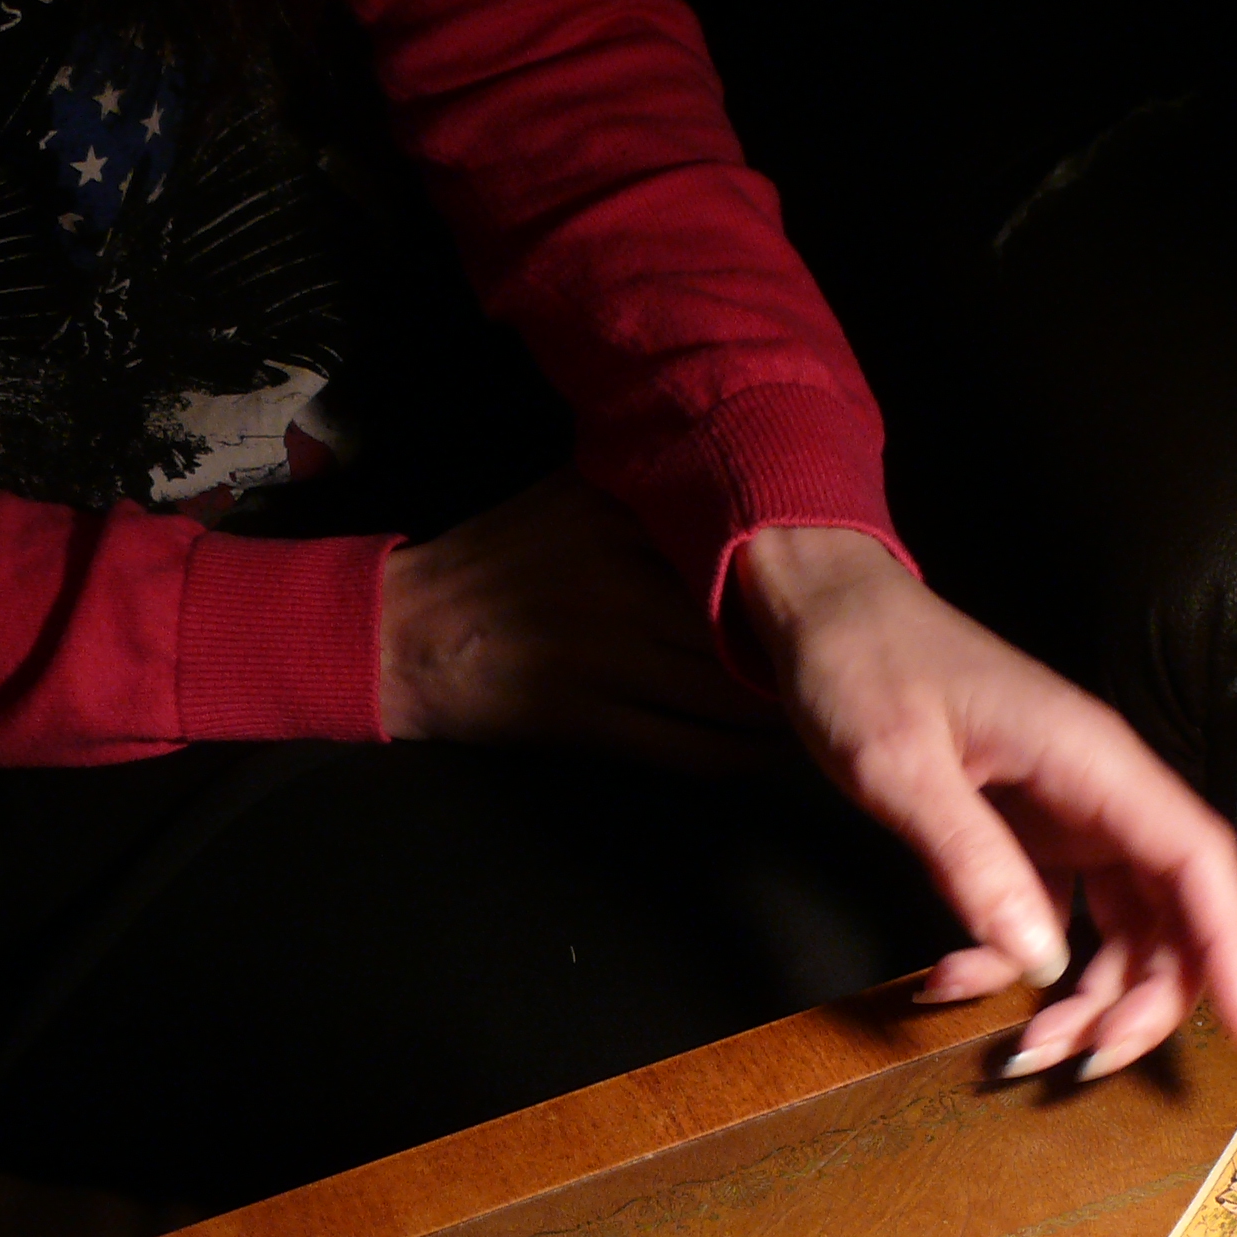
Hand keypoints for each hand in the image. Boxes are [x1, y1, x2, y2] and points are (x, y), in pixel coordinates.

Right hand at [377, 474, 781, 766]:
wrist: (407, 636)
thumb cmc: (494, 562)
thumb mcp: (566, 497)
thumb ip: (642, 489)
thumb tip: (734, 479)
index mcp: (617, 522)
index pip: (734, 555)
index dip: (787, 583)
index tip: (821, 595)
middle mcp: (622, 584)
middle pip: (743, 630)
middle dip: (791, 654)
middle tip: (828, 661)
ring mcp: (608, 659)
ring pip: (727, 696)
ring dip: (773, 713)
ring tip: (804, 708)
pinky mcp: (590, 722)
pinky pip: (689, 750)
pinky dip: (733, 757)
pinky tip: (757, 752)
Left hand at [734, 525, 1236, 1075]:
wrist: (823, 612)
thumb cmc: (863, 664)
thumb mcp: (900, 767)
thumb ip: (972, 861)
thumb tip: (1041, 961)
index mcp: (1092, 761)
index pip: (1196, 859)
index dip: (1231, 946)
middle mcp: (1096, 791)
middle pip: (1169, 912)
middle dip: (1143, 1000)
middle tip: (1085, 1063)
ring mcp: (1065, 814)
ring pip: (1116, 927)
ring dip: (1083, 999)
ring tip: (1022, 1050)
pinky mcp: (1026, 833)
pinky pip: (1049, 917)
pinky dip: (1012, 965)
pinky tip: (952, 984)